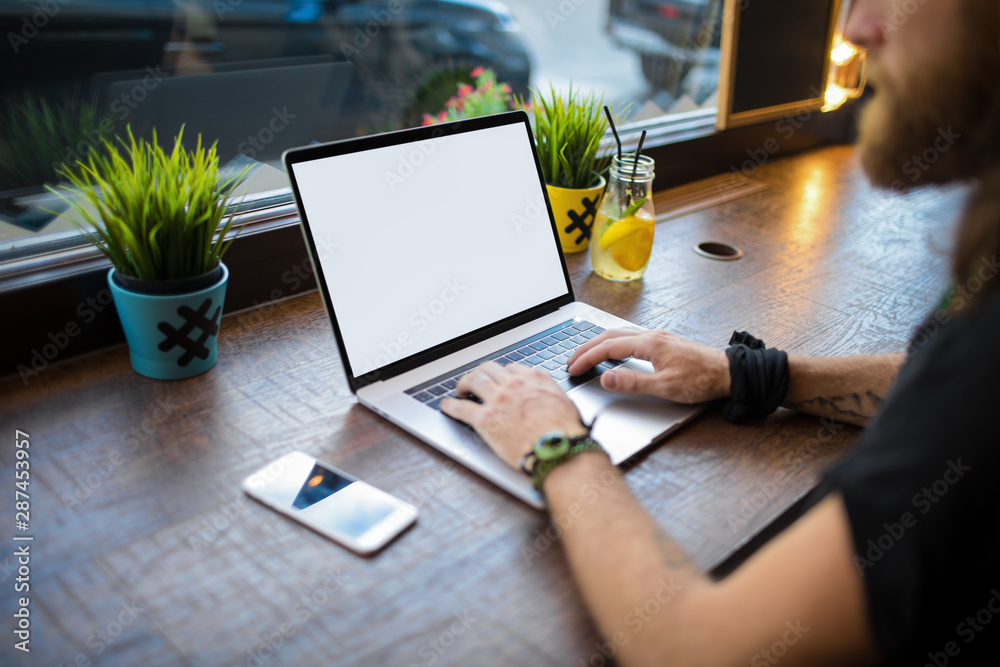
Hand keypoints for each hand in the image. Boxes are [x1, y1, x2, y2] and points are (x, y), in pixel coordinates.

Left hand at [441, 362, 587, 469]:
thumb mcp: (564, 402)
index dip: (501, 374)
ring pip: (473, 381)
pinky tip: (447, 406)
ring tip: (460, 390)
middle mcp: (513, 385)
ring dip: (464, 383)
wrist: (558, 450)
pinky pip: (462, 408)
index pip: (511, 368)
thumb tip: (546, 397)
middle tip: (475, 380)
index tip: (498, 379)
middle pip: (489, 369)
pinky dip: (451, 406)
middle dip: (480, 373)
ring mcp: (497, 400)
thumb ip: (549, 393)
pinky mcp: (485, 419)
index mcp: (534, 379)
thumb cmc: (565, 432)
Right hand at [567, 329, 729, 403]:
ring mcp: (657, 337)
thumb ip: (633, 382)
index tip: (573, 368)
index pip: (608, 348)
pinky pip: (630, 337)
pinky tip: (613, 349)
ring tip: (586, 354)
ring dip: (599, 343)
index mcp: (649, 344)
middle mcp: (651, 336)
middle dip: (587, 347)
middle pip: (610, 336)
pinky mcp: (663, 342)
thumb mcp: (665, 387)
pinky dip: (613, 342)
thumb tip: (606, 378)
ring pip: (619, 334)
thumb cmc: (701, 381)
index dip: (587, 358)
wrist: (728, 373)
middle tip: (571, 360)